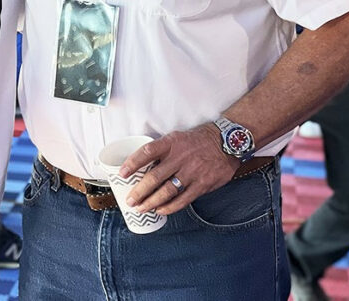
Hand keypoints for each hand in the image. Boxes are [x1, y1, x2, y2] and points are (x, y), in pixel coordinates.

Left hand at [120, 124, 237, 215]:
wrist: (226, 142)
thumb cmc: (197, 141)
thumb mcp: (177, 138)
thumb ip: (162, 151)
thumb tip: (142, 166)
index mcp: (171, 143)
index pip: (147, 152)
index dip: (133, 163)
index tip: (122, 173)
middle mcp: (180, 157)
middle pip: (154, 177)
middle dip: (139, 191)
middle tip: (130, 200)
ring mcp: (191, 172)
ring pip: (167, 191)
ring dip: (151, 202)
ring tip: (141, 208)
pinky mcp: (202, 184)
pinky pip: (182, 199)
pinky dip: (169, 207)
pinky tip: (160, 210)